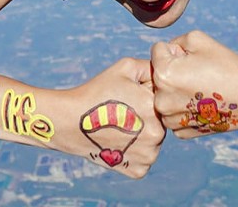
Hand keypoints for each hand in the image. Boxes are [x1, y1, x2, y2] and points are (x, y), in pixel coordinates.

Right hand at [62, 58, 164, 178]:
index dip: (146, 95)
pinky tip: (119, 141)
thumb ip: (153, 67)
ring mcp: (148, 156)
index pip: (162, 99)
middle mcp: (157, 135)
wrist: (70, 121)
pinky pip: (145, 158)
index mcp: (156, 107)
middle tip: (123, 112)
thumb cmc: (97, 91)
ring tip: (119, 127)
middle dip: (147, 115)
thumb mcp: (126, 67)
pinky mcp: (138, 171)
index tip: (128, 97)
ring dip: (143, 134)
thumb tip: (168, 72)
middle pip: (160, 121)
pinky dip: (135, 151)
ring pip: (154, 141)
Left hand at [150, 30, 237, 137]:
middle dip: (174, 71)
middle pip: (159, 75)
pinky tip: (204, 105)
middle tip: (200, 74)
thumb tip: (164, 55)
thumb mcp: (198, 38)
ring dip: (177, 91)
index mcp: (163, 75)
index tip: (196, 58)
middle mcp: (162, 100)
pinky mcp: (183, 132)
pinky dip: (185, 109)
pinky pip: (175, 114)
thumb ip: (173, 41)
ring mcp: (172, 120)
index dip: (177, 50)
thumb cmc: (226, 64)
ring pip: (166, 96)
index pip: (158, 51)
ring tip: (203, 90)